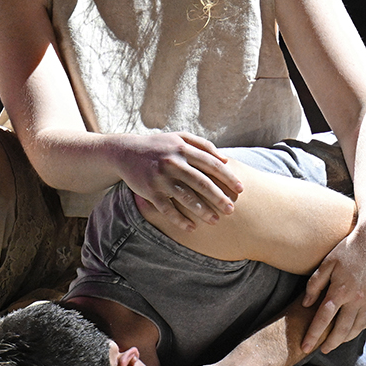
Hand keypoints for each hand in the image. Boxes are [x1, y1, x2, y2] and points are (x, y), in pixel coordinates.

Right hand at [115, 132, 242, 232]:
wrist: (125, 152)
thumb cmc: (159, 146)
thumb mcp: (180, 138)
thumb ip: (203, 145)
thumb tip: (225, 160)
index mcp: (183, 149)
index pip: (211, 164)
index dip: (228, 177)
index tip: (240, 189)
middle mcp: (173, 163)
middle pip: (201, 182)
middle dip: (218, 197)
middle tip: (231, 209)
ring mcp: (160, 178)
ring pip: (185, 197)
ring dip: (202, 210)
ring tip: (215, 220)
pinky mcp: (149, 191)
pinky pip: (167, 208)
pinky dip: (179, 219)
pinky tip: (191, 227)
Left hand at [300, 223, 365, 353]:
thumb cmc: (349, 248)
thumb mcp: (327, 262)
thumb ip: (315, 284)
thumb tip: (306, 304)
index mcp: (340, 290)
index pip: (323, 319)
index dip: (313, 335)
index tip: (305, 347)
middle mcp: (356, 298)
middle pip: (341, 329)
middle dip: (330, 343)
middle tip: (321, 350)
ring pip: (357, 327)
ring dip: (345, 338)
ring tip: (335, 343)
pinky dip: (362, 328)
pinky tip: (354, 330)